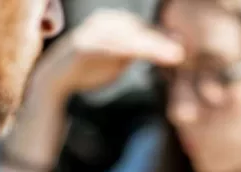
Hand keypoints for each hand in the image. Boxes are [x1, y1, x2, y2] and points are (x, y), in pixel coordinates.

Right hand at [31, 9, 183, 99]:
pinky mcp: (86, 47)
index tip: (184, 48)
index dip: (164, 38)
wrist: (56, 80)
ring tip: (176, 57)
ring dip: (155, 46)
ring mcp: (94, 32)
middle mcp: (104, 21)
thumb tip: (171, 49)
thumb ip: (140, 51)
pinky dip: (134, 52)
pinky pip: (114, 48)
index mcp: (114, 22)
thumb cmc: (91, 68)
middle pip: (140, 30)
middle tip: (184, 52)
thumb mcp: (121, 59)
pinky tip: (148, 58)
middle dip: (162, 40)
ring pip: (131, 38)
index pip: (144, 28)